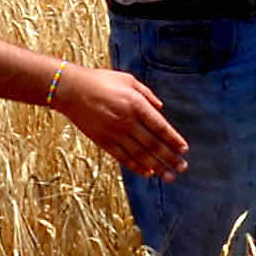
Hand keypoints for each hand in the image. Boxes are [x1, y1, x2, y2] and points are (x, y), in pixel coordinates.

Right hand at [51, 65, 189, 178]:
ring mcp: (114, 133)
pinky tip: (147, 172)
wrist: (71, 90)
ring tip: (169, 176)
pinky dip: (136, 166)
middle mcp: (127, 121)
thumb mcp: (128, 80)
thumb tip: (161, 109)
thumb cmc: (100, 81)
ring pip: (139, 154)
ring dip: (156, 166)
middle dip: (169, 157)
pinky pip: (123, 157)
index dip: (173, 140)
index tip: (184, 150)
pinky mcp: (103, 141)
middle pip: (153, 144)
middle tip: (182, 168)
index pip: (160, 126)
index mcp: (135, 104)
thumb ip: (147, 94)